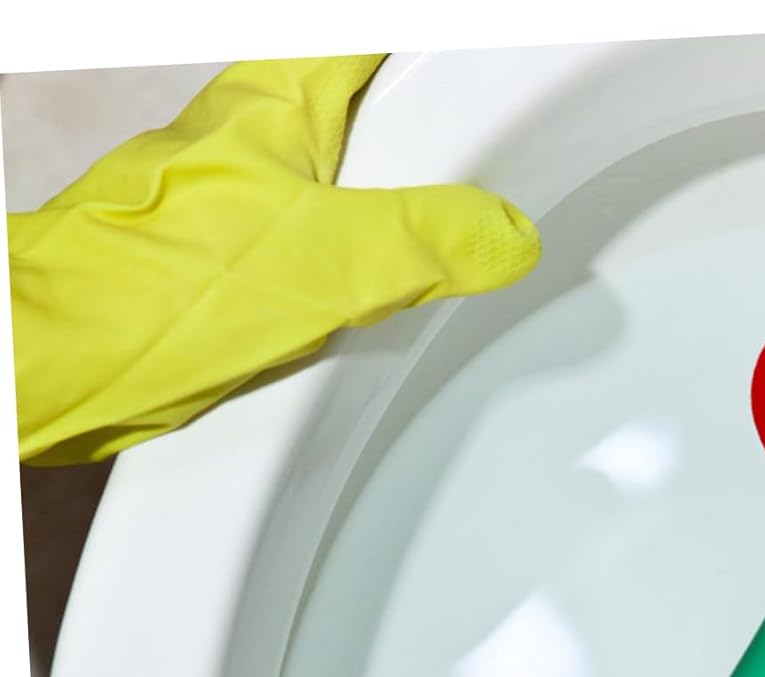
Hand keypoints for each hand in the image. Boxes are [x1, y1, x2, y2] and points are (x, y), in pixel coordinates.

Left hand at [10, 55, 540, 465]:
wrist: (73, 360)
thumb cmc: (161, 288)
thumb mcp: (327, 259)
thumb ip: (427, 241)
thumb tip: (505, 235)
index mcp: (273, 106)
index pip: (359, 42)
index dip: (412, 55)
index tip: (455, 67)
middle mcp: (247, 142)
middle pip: (351, 114)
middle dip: (408, 137)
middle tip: (466, 167)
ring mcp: (230, 202)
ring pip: (326, 185)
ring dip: (377, 212)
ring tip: (432, 250)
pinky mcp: (221, 263)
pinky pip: (304, 250)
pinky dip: (344, 271)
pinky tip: (361, 310)